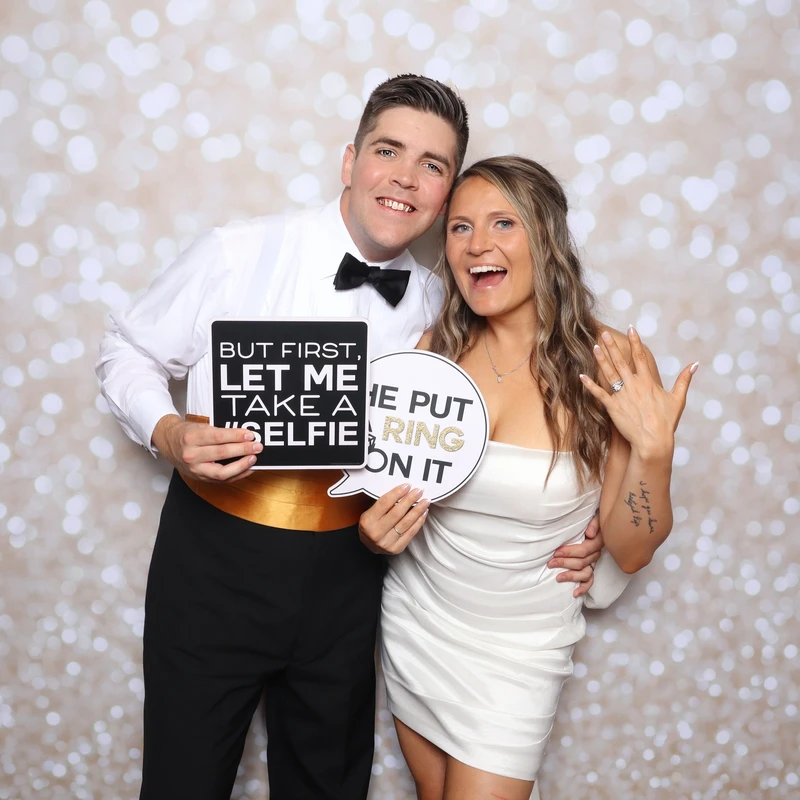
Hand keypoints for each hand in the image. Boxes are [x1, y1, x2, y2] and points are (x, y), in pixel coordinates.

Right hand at [152, 414, 261, 481]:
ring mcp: (195, 469)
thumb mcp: (200, 427)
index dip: (236, 436)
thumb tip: (244, 436)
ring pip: (222, 472)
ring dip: (242, 466)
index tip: (250, 434)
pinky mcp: (200, 478)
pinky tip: (247, 468)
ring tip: (253, 458)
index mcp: (191, 438)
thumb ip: (219, 432)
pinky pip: (222, 480)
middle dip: (243, 450)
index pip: (218, 437)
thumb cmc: (187, 433)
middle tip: (257, 446)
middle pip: (222, 453)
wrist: (169, 443)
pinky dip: (237, 474)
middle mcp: (191, 455)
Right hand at [358, 483, 429, 554]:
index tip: (407, 486)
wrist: (369, 545)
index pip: (384, 503)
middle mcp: (376, 533)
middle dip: (410, 500)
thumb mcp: (370, 512)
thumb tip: (403, 491)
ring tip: (425, 501)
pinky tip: (423, 513)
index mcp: (367, 521)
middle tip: (418, 491)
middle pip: (397, 513)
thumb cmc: (371, 525)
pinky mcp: (397, 548)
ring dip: (418, 510)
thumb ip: (383, 503)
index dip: (397, 493)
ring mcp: (387, 543)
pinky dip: (419, 522)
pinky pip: (411, 533)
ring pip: (406, 523)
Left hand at [547, 512, 602, 597]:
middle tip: (550, 563)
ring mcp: (594, 562)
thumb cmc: (593, 517)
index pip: (584, 550)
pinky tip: (575, 593)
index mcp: (597, 541)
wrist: (599, 521)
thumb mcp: (597, 515)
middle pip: (581, 562)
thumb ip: (594, 523)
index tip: (556, 552)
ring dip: (571, 576)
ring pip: (585, 573)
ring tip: (558, 578)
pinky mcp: (591, 567)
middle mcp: (596, 553)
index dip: (569, 552)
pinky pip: (590, 580)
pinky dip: (583, 588)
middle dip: (565, 563)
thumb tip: (589, 534)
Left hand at [580, 328, 697, 459]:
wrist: (653, 442)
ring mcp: (622, 396)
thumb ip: (684, 380)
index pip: (640, 357)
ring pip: (609, 374)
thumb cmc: (666, 422)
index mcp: (648, 382)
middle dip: (612, 346)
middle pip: (621, 361)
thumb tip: (695, 364)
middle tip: (604, 334)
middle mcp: (633, 385)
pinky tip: (581, 375)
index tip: (631, 328)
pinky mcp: (613, 407)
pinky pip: (599, 394)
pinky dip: (590, 384)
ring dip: (601, 360)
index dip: (635, 342)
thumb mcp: (678, 399)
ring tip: (594, 347)